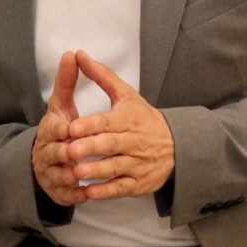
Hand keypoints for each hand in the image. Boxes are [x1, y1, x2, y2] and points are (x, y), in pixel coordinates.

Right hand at [31, 51, 86, 206]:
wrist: (48, 159)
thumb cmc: (60, 128)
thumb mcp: (61, 104)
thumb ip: (67, 81)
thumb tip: (72, 53)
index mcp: (49, 131)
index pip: (53, 129)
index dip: (62, 129)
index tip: (71, 128)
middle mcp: (46, 154)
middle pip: (55, 154)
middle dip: (66, 153)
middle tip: (79, 154)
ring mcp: (50, 175)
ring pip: (59, 176)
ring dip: (71, 176)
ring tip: (85, 174)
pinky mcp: (58, 192)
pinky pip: (65, 195)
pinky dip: (75, 195)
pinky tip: (88, 193)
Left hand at [65, 50, 174, 200]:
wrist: (176, 145)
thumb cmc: (143, 118)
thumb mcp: (126, 94)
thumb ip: (101, 76)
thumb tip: (79, 54)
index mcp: (129, 119)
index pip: (108, 122)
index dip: (90, 126)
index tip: (72, 128)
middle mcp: (134, 141)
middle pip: (110, 145)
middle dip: (90, 148)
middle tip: (69, 151)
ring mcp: (137, 163)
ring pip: (115, 167)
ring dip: (96, 171)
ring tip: (77, 172)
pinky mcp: (139, 182)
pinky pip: (121, 188)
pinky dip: (106, 191)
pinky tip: (90, 192)